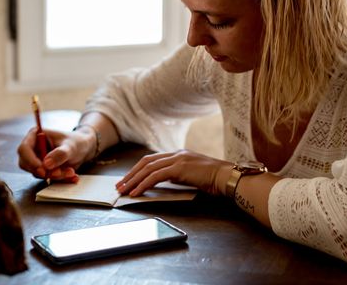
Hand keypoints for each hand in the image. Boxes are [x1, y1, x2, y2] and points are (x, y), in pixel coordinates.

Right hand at [17, 127, 94, 181]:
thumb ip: (60, 154)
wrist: (83, 149)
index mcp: (35, 135)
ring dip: (54, 176)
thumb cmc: (76, 142)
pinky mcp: (43, 170)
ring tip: (71, 172)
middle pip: (26, 164)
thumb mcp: (71, 146)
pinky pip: (46, 178)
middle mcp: (32, 148)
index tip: (42, 170)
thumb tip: (46, 164)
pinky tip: (72, 176)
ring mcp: (36, 160)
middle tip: (59, 173)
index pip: (24, 149)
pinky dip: (59, 179)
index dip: (30, 161)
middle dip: (43, 171)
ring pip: (37, 173)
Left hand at [116, 150, 232, 196]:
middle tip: (120, 185)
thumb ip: (179, 175)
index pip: (153, 159)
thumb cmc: (214, 179)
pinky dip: (143, 184)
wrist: (226, 176)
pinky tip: (137, 193)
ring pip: (148, 168)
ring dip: (134, 180)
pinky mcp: (179, 168)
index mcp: (179, 154)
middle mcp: (176, 154)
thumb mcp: (193, 175)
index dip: (138, 169)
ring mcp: (178, 159)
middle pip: (146, 161)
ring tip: (124, 190)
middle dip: (131, 174)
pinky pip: (155, 177)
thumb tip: (165, 181)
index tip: (129, 179)